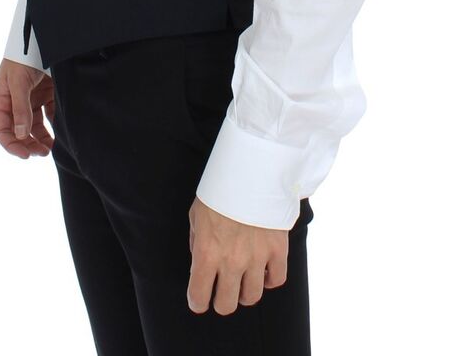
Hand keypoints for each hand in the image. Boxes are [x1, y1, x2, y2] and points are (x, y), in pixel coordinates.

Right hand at [0, 58, 54, 157]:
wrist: (43, 38)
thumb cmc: (23, 57)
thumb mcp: (18, 81)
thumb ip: (20, 108)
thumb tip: (22, 135)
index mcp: (2, 100)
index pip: (2, 130)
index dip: (11, 145)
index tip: (25, 155)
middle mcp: (15, 102)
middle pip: (19, 131)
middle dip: (29, 144)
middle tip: (43, 153)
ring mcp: (31, 98)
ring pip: (34, 126)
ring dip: (41, 138)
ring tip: (51, 148)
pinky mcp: (46, 94)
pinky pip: (49, 114)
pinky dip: (54, 125)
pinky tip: (60, 132)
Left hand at [187, 196, 287, 315]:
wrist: (250, 170)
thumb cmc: (219, 191)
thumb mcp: (196, 215)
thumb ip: (198, 243)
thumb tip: (200, 264)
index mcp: (207, 253)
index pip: (199, 296)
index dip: (197, 302)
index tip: (199, 300)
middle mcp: (231, 261)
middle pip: (226, 304)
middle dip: (221, 301)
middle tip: (221, 292)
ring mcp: (257, 257)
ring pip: (252, 296)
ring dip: (244, 292)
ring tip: (242, 281)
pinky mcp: (278, 249)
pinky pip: (277, 279)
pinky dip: (269, 279)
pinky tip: (263, 271)